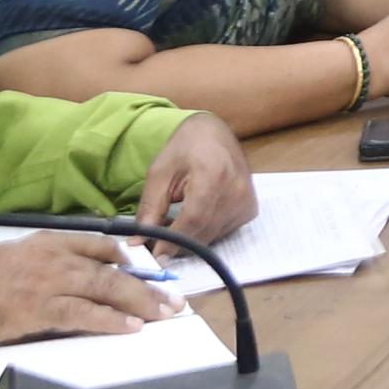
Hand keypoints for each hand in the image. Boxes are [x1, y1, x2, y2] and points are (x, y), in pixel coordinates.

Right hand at [0, 230, 175, 347]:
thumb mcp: (14, 256)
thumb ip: (48, 262)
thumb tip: (78, 278)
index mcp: (48, 241)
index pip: (100, 244)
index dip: (128, 260)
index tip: (147, 270)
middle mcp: (54, 257)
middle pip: (112, 269)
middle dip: (147, 285)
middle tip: (172, 299)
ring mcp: (48, 282)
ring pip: (106, 289)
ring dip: (140, 303)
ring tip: (163, 313)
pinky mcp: (39, 309)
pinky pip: (84, 314)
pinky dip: (110, 320)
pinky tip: (130, 326)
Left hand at [133, 111, 257, 241]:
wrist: (214, 134)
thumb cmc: (185, 148)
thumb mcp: (159, 173)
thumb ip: (149, 209)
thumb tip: (139, 242)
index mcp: (214, 175)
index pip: (193, 219)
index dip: (172, 240)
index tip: (153, 255)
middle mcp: (237, 191)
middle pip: (203, 232)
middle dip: (176, 243)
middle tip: (154, 241)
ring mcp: (247, 202)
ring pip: (211, 237)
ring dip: (188, 238)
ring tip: (171, 224)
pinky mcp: (250, 210)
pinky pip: (222, 233)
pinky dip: (203, 233)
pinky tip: (192, 219)